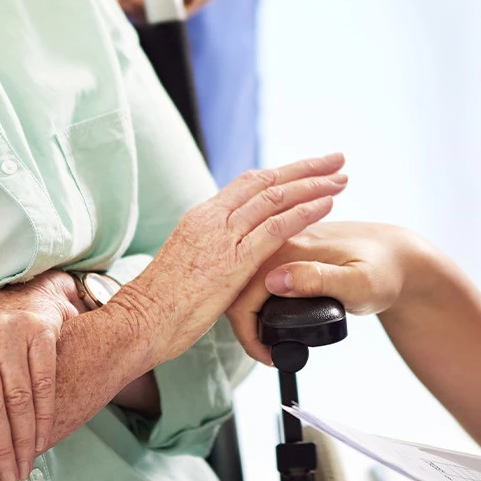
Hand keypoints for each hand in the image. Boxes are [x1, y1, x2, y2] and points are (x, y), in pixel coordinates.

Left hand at [0, 271, 83, 480]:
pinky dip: (45, 416)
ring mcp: (11, 332)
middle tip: (8, 479)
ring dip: (24, 439)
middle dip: (1, 448)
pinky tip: (42, 440)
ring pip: (20, 397)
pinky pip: (44, 382)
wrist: (18, 294)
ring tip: (24, 468)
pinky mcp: (40, 332)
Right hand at [111, 154, 347, 368]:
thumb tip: (223, 253)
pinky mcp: (231, 259)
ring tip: (341, 178)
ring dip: (313, 185)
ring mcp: (221, 236)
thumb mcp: (185, 266)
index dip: (282, 173)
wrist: (139, 321)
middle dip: (305, 168)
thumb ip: (208, 252)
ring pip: (275, 197)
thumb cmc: (159, 305)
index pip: (248, 183)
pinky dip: (303, 212)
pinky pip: (274, 227)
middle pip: (266, 180)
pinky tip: (326, 204)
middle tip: (336, 159)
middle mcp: (212, 217)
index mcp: (202, 217)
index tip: (308, 168)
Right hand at [230, 222, 421, 365]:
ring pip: (244, 280)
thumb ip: (318, 280)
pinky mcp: (289, 250)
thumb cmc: (384, 271)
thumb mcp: (358, 282)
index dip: (247, 329)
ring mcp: (284, 244)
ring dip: (246, 312)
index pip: (243, 289)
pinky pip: (257, 275)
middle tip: (265, 354)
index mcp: (291, 246)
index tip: (266, 354)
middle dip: (242, 324)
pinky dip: (255, 301)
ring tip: (266, 342)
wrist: (398, 256)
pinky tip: (269, 320)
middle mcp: (282, 240)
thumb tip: (276, 281)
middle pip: (237, 284)